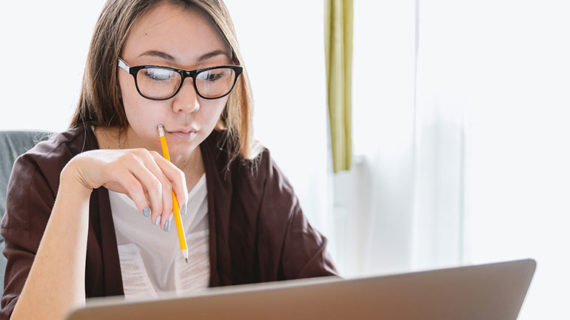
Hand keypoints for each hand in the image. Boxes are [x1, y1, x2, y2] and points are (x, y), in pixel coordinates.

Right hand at [62, 148, 187, 229]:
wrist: (88, 166)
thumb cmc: (117, 176)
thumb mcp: (139, 183)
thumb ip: (153, 192)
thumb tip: (170, 212)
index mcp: (154, 158)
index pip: (177, 175)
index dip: (182, 194)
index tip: (181, 212)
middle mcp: (146, 156)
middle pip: (166, 184)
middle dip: (168, 207)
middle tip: (164, 222)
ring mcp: (132, 159)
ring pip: (154, 186)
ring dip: (156, 207)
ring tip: (153, 219)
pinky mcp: (117, 167)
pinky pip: (135, 187)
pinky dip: (142, 202)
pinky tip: (143, 212)